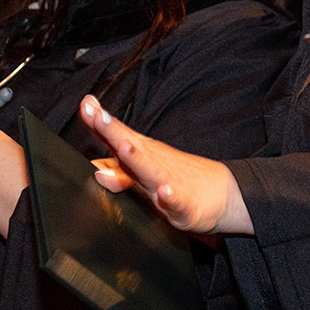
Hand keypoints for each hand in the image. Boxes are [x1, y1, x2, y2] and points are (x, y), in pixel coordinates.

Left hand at [80, 95, 252, 235]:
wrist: (224, 193)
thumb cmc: (178, 179)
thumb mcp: (145, 175)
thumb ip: (118, 170)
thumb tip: (92, 168)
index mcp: (143, 155)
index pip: (118, 136)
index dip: (100, 121)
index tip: (85, 103)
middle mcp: (153, 164)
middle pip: (130, 146)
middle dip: (113, 131)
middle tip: (96, 115)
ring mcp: (170, 183)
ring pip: (150, 171)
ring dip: (137, 159)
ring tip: (124, 147)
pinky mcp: (185, 206)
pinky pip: (178, 202)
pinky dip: (171, 196)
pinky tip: (165, 191)